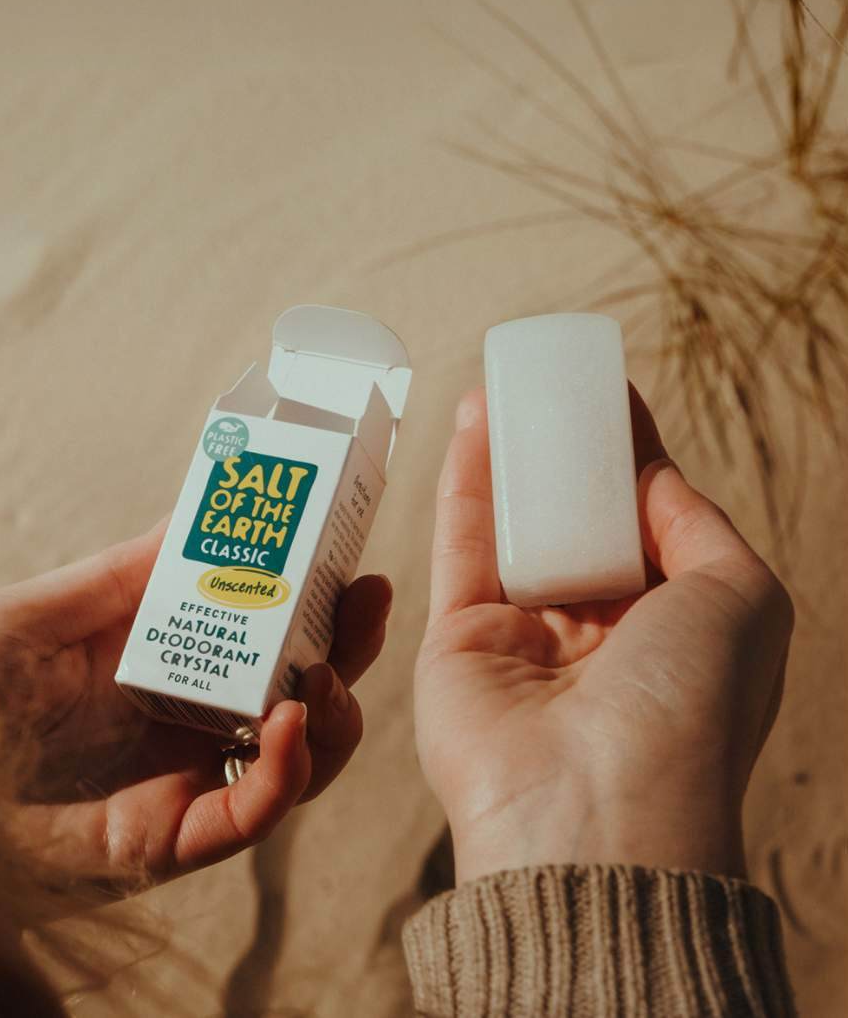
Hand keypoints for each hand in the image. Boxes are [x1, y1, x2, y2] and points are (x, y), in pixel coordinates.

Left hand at [0, 522, 390, 899]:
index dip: (313, 595)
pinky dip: (287, 772)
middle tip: (369, 595)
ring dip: (334, 710)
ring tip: (325, 671)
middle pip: (303, 690)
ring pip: (301, 758)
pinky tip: (292, 722)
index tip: (343, 549)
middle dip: (349, 645)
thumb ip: (122, 571)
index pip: (265, 633)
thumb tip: (196, 510)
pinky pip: (251, 814)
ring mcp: (186, 781)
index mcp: (168, 665)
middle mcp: (190, 724)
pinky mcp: (172, 838)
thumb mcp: (40, 612)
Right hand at [415, 387, 792, 884]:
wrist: (597, 815)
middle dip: (563, 454)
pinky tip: (470, 423)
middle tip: (549, 388)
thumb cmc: (689, 708)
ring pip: (513, 528)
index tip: (611, 398)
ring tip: (503, 386)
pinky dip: (464, 484)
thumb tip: (651, 472)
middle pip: (574, 522)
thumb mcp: (742, 598)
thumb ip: (698, 522)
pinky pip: (460, 548)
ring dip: (508, 456)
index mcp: (670, 630)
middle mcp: (598, 635)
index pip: (646, 524)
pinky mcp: (458, 643)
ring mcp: (524, 639)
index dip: (629, 458)